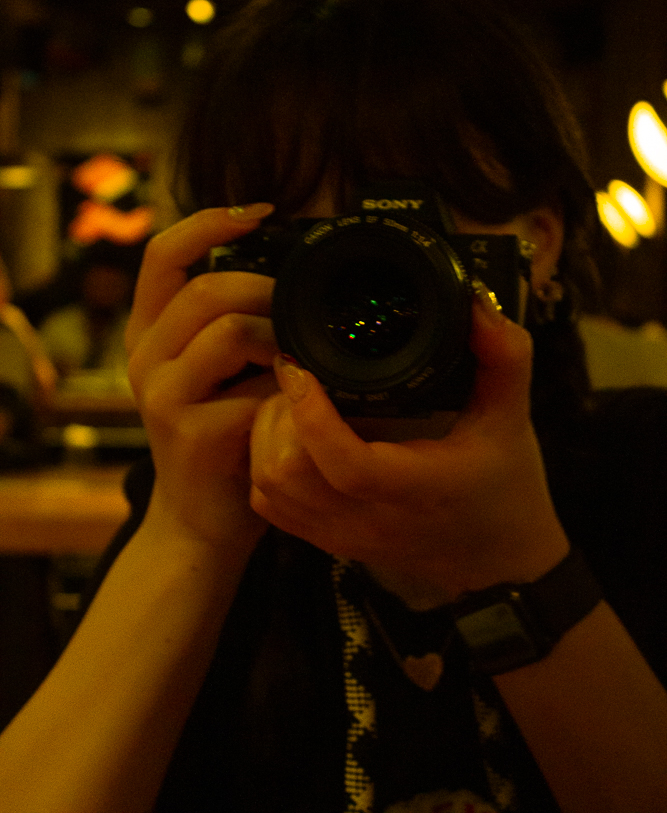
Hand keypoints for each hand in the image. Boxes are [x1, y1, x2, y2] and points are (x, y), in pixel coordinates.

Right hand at [125, 205, 279, 550]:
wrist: (202, 520)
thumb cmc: (221, 434)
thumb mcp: (212, 370)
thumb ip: (229, 321)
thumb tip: (287, 268)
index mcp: (148, 331)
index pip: (163, 253)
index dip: (211, 223)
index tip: (262, 212)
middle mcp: (145, 356)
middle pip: (209, 288)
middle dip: (268, 290)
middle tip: (299, 311)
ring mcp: (162, 395)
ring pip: (233, 330)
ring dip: (282, 337)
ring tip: (299, 359)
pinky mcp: (193, 433)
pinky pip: (257, 387)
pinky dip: (290, 388)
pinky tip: (297, 401)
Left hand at [249, 288, 569, 598]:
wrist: (502, 565)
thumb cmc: (507, 485)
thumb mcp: (512, 415)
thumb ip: (503, 354)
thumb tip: (473, 298)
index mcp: (417, 487)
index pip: (347, 465)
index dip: (312, 414)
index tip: (300, 365)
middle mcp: (371, 519)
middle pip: (288, 475)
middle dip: (279, 416)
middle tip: (297, 375)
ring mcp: (343, 537)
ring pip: (270, 491)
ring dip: (267, 439)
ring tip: (292, 401)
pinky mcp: (329, 543)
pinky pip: (270, 508)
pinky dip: (265, 466)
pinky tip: (289, 435)